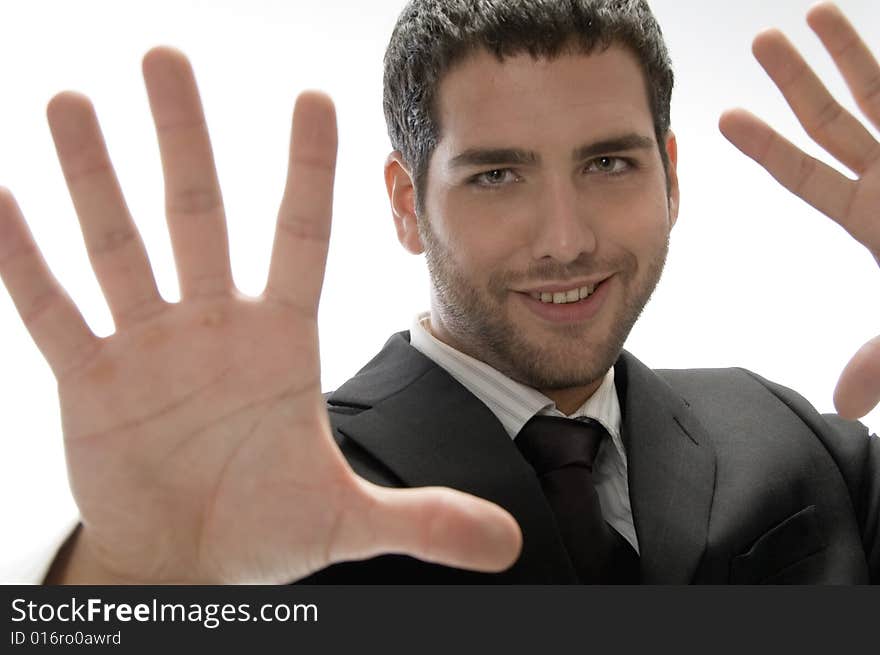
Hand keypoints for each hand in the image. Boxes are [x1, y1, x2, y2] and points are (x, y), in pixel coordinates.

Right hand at [0, 47, 520, 583]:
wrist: (192, 561)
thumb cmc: (267, 526)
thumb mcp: (348, 521)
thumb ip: (423, 520)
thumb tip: (506, 545)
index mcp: (279, 343)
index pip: (300, 239)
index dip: (306, 171)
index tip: (314, 96)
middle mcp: (214, 327)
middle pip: (199, 215)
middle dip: (184, 138)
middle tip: (166, 56)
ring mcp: (147, 347)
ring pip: (118, 246)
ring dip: (93, 178)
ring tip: (72, 104)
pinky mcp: (90, 379)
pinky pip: (50, 310)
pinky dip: (22, 261)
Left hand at [718, 2, 879, 419]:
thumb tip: (841, 404)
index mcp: (877, 215)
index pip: (808, 175)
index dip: (768, 148)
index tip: (725, 120)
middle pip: (835, 121)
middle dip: (797, 83)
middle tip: (762, 44)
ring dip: (848, 52)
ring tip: (810, 13)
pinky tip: (865, 19)